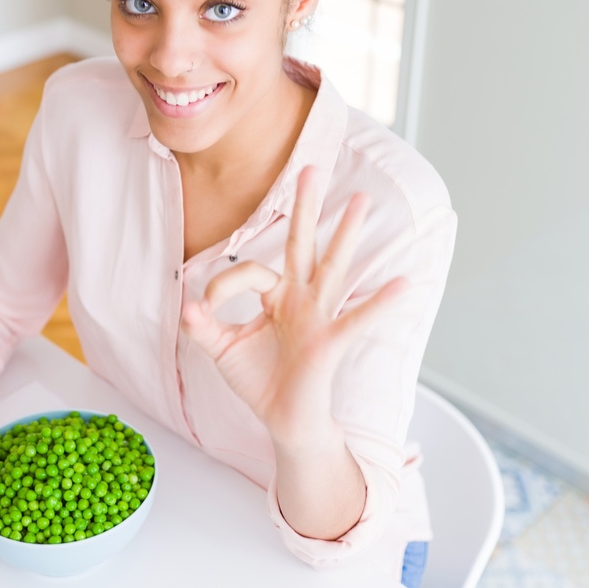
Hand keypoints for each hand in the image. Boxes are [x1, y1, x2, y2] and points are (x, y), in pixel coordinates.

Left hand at [180, 165, 407, 447]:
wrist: (283, 420)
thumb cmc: (259, 381)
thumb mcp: (222, 350)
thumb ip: (202, 327)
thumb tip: (185, 306)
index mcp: (276, 296)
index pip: (249, 270)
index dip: (221, 284)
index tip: (202, 309)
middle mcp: (300, 298)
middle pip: (302, 243)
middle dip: (305, 206)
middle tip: (312, 167)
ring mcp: (319, 316)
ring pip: (332, 266)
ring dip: (345, 232)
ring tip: (361, 200)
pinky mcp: (331, 340)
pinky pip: (357, 318)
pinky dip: (380, 303)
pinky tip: (404, 284)